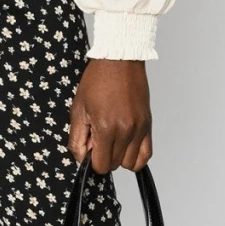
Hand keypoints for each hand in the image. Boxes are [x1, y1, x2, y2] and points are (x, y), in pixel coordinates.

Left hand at [67, 58, 151, 172]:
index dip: (92, 161)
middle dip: (105, 157)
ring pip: (131, 163)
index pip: (101, 165)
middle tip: (99, 139)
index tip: (90, 148)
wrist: (119, 60)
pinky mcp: (147, 124)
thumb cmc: (98, 80)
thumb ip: (77, 138)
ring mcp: (139, 128)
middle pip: (115, 165)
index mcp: (106, 127)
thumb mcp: (78, 109)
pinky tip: (126, 145)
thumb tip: (81, 157)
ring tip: (113, 140)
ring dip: (120, 157)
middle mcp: (125, 131)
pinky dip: (136, 156)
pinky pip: (146, 154)